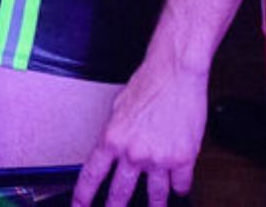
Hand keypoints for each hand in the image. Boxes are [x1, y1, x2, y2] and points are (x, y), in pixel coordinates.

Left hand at [74, 56, 206, 206]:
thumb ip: (116, 133)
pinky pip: (181, 185)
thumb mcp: (119, 107)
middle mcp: (133, 153)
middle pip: (120, 193)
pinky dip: (180, 188)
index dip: (83, 196)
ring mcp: (158, 159)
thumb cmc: (149, 83)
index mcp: (112, 139)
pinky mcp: (183, 159)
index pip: (92, 175)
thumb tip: (114, 151)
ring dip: (155, 205)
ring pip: (155, 196)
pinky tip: (179, 188)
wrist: (176, 72)